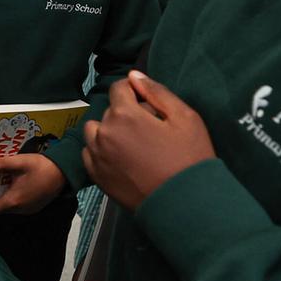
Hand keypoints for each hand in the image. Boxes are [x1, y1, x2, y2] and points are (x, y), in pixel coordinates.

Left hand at [0, 152, 65, 214]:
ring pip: (10, 206)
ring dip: (7, 195)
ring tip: (6, 179)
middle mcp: (20, 209)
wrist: (64, 172)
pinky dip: (17, 197)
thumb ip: (1, 164)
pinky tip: (19, 183)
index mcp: (14, 200)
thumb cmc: (41, 167)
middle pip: (0, 207)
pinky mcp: (35, 207)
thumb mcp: (20, 161)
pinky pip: (20, 205)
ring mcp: (29, 210)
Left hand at [82, 71, 214, 210]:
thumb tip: (134, 75)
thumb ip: (157, 92)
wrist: (186, 205)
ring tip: (134, 143)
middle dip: (126, 113)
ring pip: (95, 131)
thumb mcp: (185, 117)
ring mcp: (98, 156)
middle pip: (109, 110)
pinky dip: (101, 150)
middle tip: (150, 129)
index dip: (134, 92)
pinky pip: (90, 153)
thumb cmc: (190, 159)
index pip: (118, 88)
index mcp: (125, 115)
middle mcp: (104, 133)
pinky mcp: (97, 177)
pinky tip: (123, 158)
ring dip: (109, 130)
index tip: (148, 104)